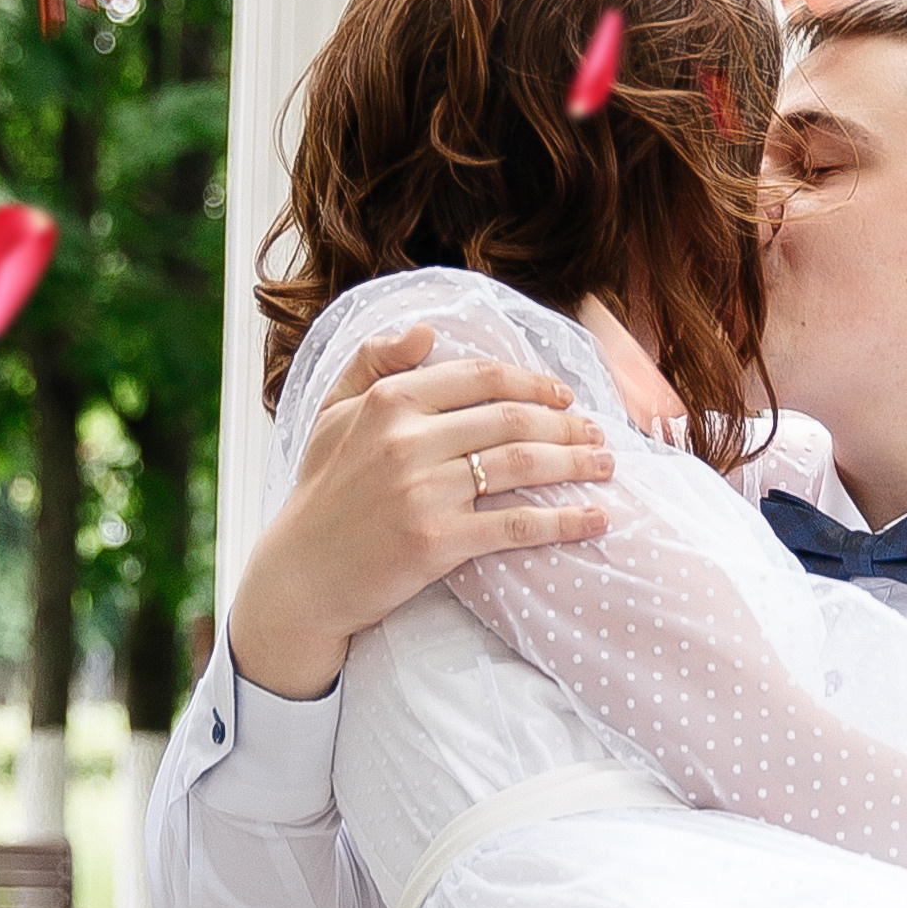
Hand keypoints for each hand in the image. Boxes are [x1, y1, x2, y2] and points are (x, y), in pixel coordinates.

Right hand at [226, 321, 617, 701]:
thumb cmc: (321, 494)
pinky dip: (565, 520)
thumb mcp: (331, 415)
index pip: (481, 377)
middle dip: (567, 425)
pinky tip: (596, 518)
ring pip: (523, 465)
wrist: (300, 578)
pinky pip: (517, 524)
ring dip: (576, 463)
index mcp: (388, 402)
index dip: (533, 382)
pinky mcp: (438, 541)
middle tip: (598, 434)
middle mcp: (407, 440)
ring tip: (606, 464)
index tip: (565, 395)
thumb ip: (373, 362)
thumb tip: (425, 329)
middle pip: (513, 420)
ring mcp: (424, 491)